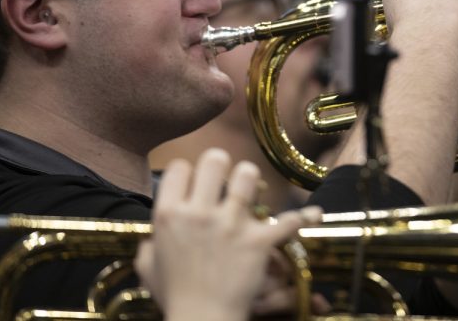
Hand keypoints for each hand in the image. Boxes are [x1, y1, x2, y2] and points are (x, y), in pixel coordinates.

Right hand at [135, 149, 320, 320]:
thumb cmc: (175, 298)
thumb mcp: (148, 268)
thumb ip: (148, 244)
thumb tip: (152, 235)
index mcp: (168, 216)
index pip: (180, 167)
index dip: (190, 171)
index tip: (197, 180)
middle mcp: (199, 213)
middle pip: (215, 160)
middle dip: (221, 164)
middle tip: (226, 177)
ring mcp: (230, 225)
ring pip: (247, 175)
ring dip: (251, 179)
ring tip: (254, 188)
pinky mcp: (258, 240)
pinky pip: (287, 220)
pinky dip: (300, 219)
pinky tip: (309, 216)